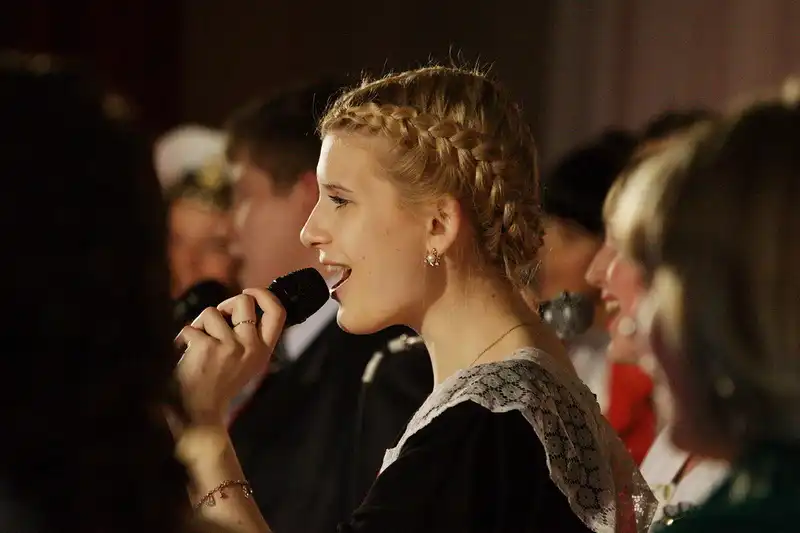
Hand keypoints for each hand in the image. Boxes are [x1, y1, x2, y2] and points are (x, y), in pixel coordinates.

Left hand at [175, 288, 285, 424]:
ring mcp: (229, 347)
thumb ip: (250, 335)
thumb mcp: (247, 361)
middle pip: (243, 301)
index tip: (249, 292)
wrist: (200, 412)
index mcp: (263, 350)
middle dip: (226, 305)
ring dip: (201, 325)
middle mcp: (251, 347)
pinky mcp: (206, 347)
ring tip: (199, 346)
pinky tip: (185, 355)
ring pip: (213, 311)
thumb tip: (244, 300)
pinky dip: (183, 339)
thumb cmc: (219, 382)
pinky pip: (190, 327)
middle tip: (216, 321)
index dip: (265, 294)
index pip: (277, 312)